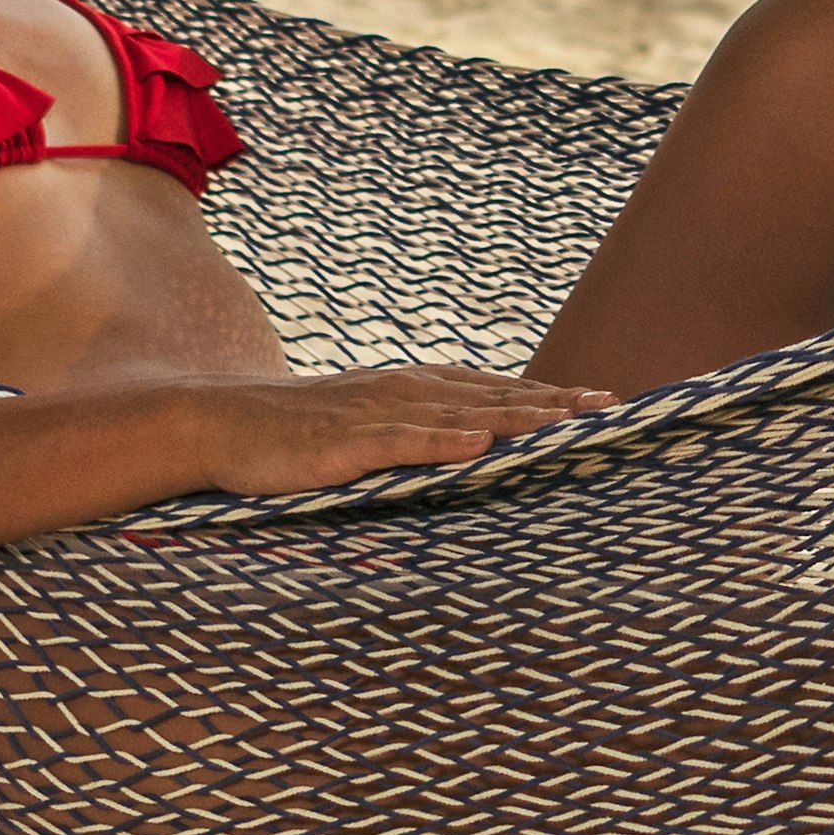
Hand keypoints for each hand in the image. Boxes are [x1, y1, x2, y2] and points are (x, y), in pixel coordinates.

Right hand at [193, 365, 605, 496]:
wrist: (222, 422)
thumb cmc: (299, 430)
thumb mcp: (368, 425)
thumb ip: (417, 432)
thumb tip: (469, 448)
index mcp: (413, 387)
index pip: (493, 389)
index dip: (548, 395)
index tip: (603, 400)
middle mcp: (404, 390)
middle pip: (492, 395)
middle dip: (553, 402)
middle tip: (610, 406)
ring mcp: (377, 413)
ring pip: (460, 414)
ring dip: (517, 417)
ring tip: (568, 421)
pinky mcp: (347, 442)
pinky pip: (403, 442)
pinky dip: (444, 442)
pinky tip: (481, 445)